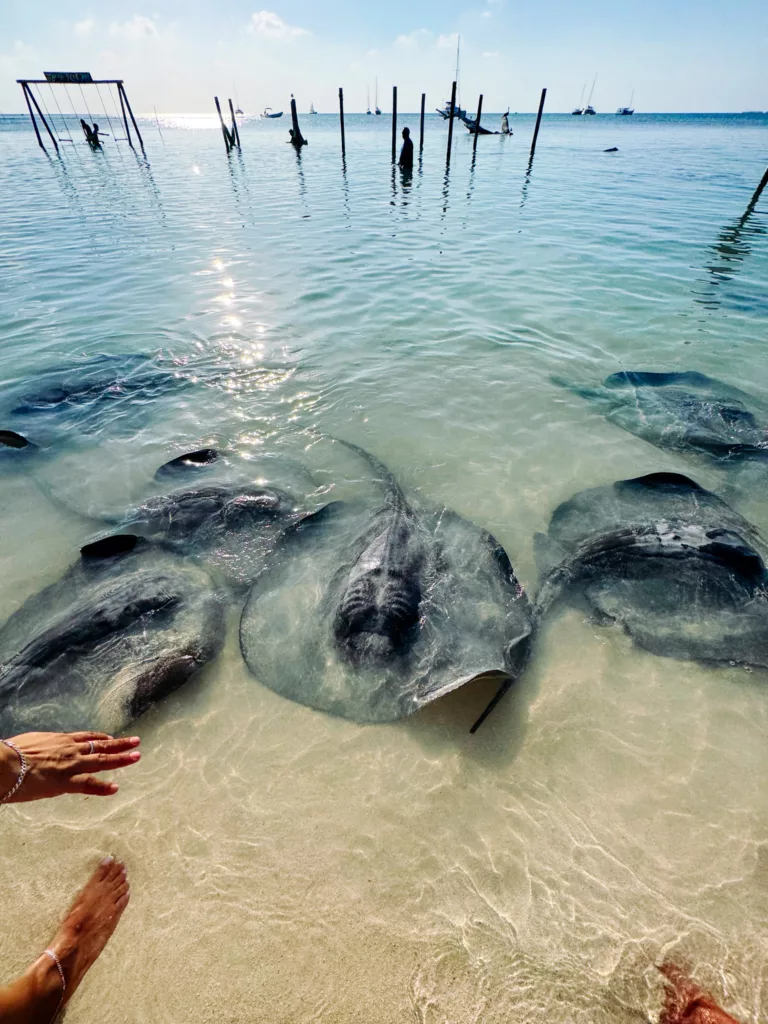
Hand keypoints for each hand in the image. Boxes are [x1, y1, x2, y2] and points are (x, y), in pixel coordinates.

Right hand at [1, 732, 140, 802]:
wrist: (3, 764)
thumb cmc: (10, 754)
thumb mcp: (29, 743)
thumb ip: (41, 747)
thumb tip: (37, 751)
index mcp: (59, 740)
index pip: (85, 737)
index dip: (100, 737)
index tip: (111, 737)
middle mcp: (69, 750)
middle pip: (100, 745)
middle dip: (119, 744)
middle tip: (136, 741)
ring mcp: (70, 765)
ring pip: (101, 760)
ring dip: (121, 759)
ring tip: (137, 757)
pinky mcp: (65, 782)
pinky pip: (89, 785)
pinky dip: (103, 787)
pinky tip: (115, 788)